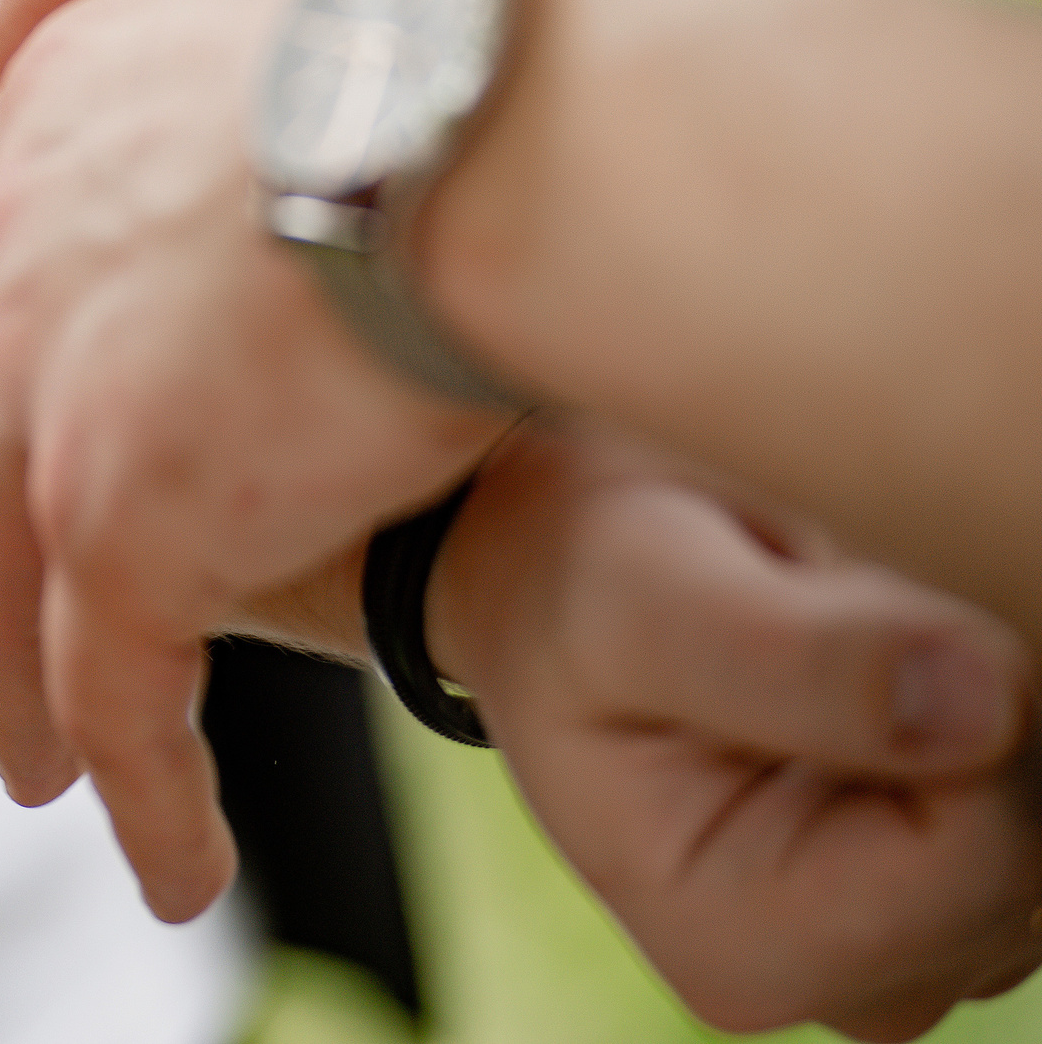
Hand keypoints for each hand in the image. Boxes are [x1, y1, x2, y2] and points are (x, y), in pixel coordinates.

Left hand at [0, 0, 509, 918]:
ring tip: (33, 762)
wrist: (498, 89)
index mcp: (42, 117)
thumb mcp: (277, 3)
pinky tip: (166, 858)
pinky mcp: (124, 513)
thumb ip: (215, 85)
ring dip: (9, 690)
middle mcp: (10, 253)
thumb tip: (283, 130)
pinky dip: (137, 788)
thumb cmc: (460, 20)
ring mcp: (49, 388)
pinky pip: (113, 689)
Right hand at [439, 421, 1041, 1042]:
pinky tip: (898, 677)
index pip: (982, 853)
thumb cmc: (581, 586)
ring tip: (853, 642)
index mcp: (745, 949)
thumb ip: (786, 656)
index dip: (971, 704)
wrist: (567, 576)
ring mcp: (914, 951)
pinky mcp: (963, 898)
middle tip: (843, 610)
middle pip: (1034, 858)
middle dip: (986, 706)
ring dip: (999, 710)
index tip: (859, 599)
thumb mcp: (635, 600)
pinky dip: (1006, 724)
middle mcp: (844, 985)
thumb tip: (982, 703)